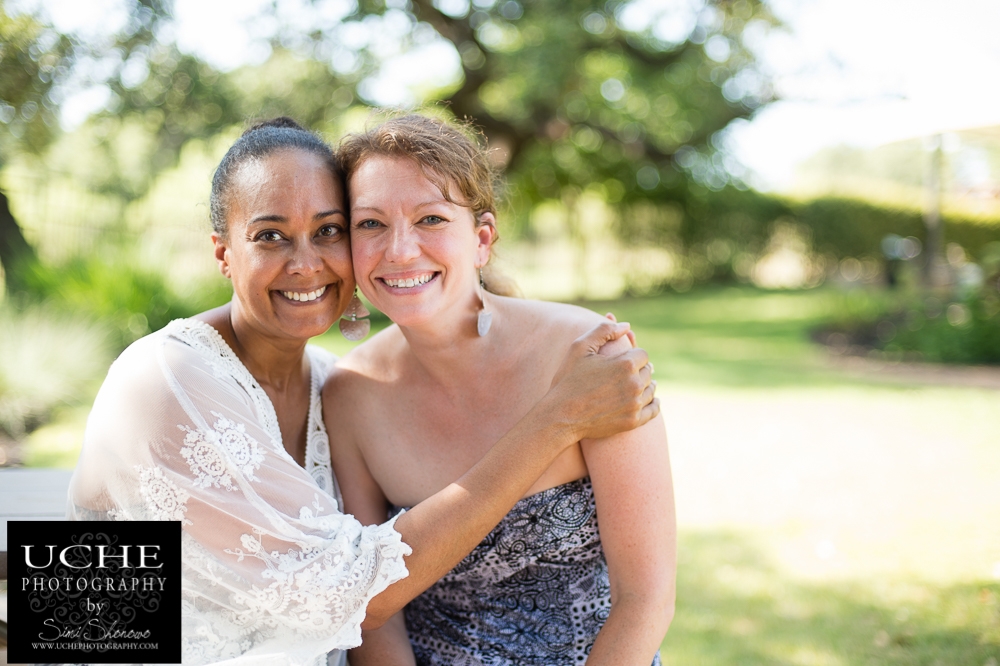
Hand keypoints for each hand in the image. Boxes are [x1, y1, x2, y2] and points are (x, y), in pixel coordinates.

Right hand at [547, 321, 657, 441]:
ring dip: (645, 385)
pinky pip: (653, 410)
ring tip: (635, 385)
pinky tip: (649, 400)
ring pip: (651, 389)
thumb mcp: (580, 347)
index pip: (643, 354)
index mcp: (625, 364)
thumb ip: (604, 330)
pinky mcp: (633, 421)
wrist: (561, 416)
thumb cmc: (568, 380)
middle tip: (627, 372)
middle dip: (638, 369)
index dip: (632, 354)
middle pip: (648, 371)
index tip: (623, 359)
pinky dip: (653, 403)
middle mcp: (635, 384)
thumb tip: (626, 326)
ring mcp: (635, 404)